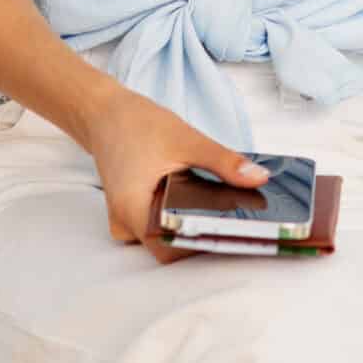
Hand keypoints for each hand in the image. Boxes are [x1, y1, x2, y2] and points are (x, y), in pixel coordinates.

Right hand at [86, 87, 273, 264]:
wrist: (105, 114)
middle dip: (202, 235)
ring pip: (165, 237)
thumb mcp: (187, 140)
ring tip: (220, 208)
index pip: (172, 249)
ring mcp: (128, 221)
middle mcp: (126, 223)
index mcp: (133, 209)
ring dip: (190, 225)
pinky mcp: (133, 214)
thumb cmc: (136, 125)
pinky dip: (179, 217)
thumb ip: (224, 163)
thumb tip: (257, 179)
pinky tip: (199, 200)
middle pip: (171, 246)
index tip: (232, 237)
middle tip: (235, 221)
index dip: (202, 246)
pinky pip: (159, 225)